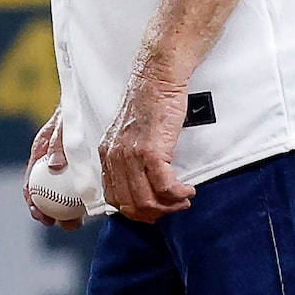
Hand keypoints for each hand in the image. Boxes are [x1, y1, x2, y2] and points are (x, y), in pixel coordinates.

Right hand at [25, 111, 80, 227]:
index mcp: (40, 153)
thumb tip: (53, 166)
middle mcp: (52, 163)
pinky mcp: (84, 167)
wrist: (91, 100)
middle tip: (61, 224)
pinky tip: (92, 208)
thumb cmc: (74, 111)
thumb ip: (57, 144)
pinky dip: (83, 199)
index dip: (32, 202)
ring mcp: (68, 166)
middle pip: (46, 193)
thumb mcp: (63, 125)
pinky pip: (80, 187)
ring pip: (64, 194)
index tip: (40, 216)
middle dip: (51, 212)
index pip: (30, 182)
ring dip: (68, 210)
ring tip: (77, 223)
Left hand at [98, 58, 196, 222]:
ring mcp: (131, 155)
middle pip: (130, 205)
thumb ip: (128, 160)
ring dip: (169, 206)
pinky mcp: (151, 151)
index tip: (154, 210)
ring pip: (146, 200)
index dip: (135, 212)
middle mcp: (115, 157)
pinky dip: (178, 194)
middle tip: (172, 208)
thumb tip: (140, 186)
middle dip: (154, 214)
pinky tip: (187, 190)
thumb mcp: (129, 135)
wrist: (158, 80)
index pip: (113, 199)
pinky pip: (164, 186)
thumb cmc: (150, 105)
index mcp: (107, 155)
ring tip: (183, 199)